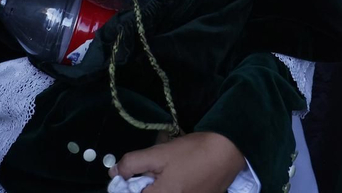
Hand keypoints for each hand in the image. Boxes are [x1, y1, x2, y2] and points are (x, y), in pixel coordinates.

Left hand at [109, 131, 244, 192]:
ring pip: (163, 192)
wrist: (227, 152)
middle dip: (145, 185)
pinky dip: (173, 186)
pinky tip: (180, 175)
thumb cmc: (192, 153)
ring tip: (169, 172)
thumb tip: (113, 173)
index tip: (127, 177)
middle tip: (150, 171)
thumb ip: (132, 163)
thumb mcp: (159, 154)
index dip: (127, 187)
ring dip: (158, 185)